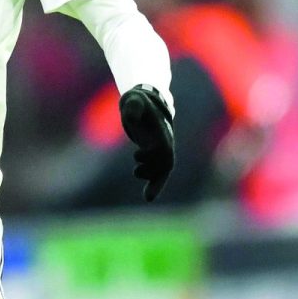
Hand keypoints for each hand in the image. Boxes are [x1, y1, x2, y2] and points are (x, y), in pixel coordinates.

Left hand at [119, 84, 174, 201]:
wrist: (146, 102)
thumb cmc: (138, 101)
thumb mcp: (134, 100)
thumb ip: (133, 108)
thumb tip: (130, 118)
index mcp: (162, 130)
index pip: (163, 146)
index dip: (154, 155)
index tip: (137, 155)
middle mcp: (165, 142)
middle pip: (166, 162)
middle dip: (156, 174)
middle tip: (137, 173)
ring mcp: (161, 149)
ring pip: (163, 171)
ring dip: (155, 182)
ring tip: (142, 184)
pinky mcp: (155, 156)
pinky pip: (158, 173)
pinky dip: (155, 185)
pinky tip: (148, 198)